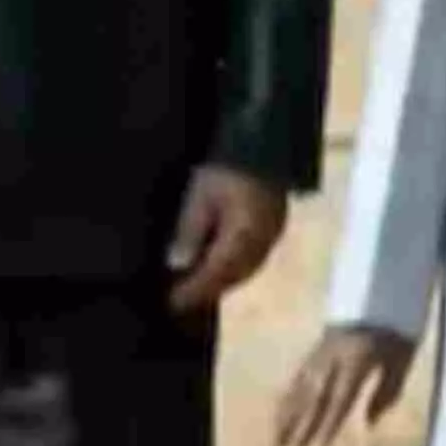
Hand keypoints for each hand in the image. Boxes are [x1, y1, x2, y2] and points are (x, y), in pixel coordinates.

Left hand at [162, 167, 288, 318]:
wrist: (264, 143)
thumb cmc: (227, 168)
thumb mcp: (200, 195)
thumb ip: (190, 231)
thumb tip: (177, 265)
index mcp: (242, 237)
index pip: (214, 274)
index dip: (192, 291)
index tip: (171, 303)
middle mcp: (261, 244)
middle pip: (231, 278)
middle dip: (206, 291)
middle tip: (181, 300)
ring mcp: (272, 237)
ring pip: (244, 271)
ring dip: (221, 282)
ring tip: (198, 287)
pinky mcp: (275, 228)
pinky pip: (253, 259)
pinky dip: (234, 269)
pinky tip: (220, 267)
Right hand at [272, 327, 414, 445]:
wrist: (380, 290)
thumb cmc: (397, 327)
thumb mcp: (403, 357)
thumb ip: (387, 392)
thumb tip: (367, 425)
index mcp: (356, 361)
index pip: (336, 403)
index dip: (324, 431)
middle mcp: (331, 359)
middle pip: (311, 402)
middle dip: (297, 434)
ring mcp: (319, 354)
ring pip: (297, 391)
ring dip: (285, 421)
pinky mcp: (313, 351)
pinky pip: (295, 380)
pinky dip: (285, 402)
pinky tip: (278, 419)